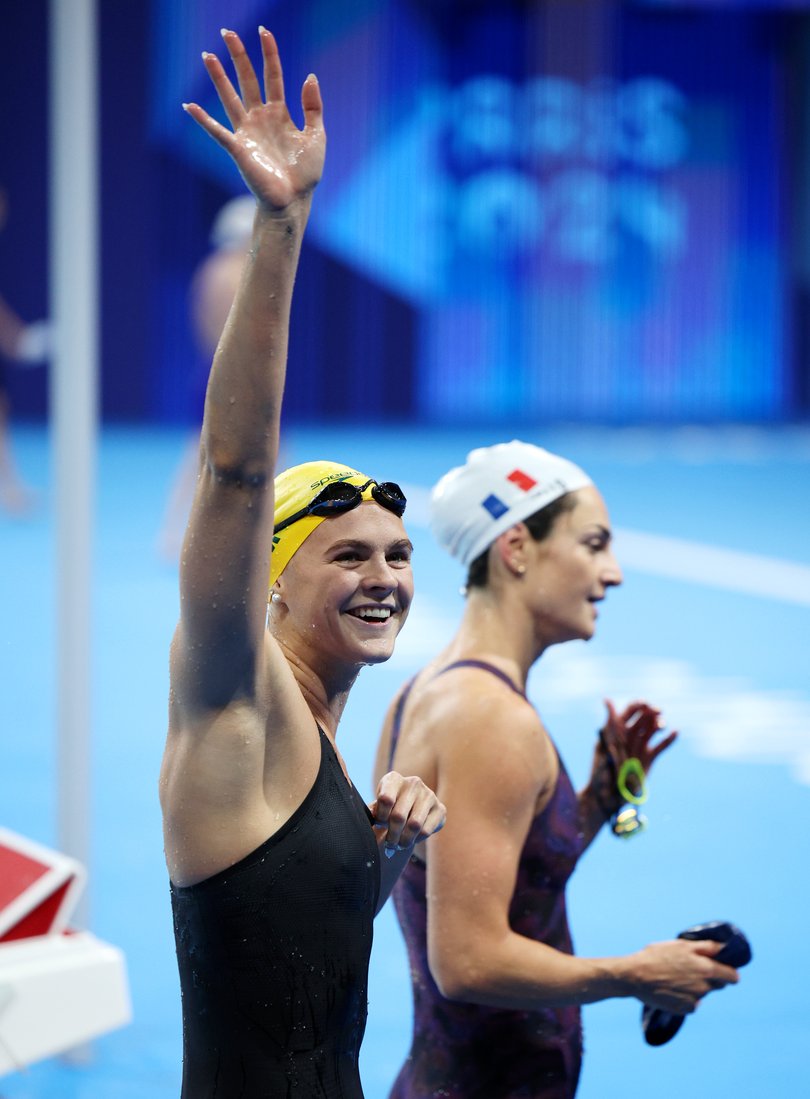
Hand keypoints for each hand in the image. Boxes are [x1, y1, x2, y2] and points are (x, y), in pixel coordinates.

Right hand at [184, 28, 324, 211]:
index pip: (272, 76)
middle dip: (238, 56)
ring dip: (218, 77)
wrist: (293, 201)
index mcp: (279, 114)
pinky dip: (203, 120)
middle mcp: (260, 118)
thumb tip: (309, 76)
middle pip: (247, 80)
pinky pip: (217, 131)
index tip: (264, 31)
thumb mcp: (316, 136)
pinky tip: (189, 106)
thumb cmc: (305, 174)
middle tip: (227, 32)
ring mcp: (247, 132)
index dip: (269, 54)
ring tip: (207, 55)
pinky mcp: (238, 149)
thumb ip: (313, 107)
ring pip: (230, 98)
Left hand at [370, 772, 445, 858]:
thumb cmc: (390, 808)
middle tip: (389, 844)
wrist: (412, 809)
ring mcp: (428, 795)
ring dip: (404, 840)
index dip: (381, 817)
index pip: (385, 799)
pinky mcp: (440, 808)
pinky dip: (417, 839)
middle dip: (392, 835)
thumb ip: (373, 812)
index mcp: (394, 779)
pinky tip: (412, 839)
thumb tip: (370, 819)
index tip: (380, 824)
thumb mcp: (378, 807)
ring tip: (399, 845)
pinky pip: (426, 831)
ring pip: (414, 825)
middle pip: (399, 816)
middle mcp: (413, 783)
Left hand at [589, 699, 676, 816]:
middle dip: (650, 713)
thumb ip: (610, 724)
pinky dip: (668, 740)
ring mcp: (639, 747)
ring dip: (658, 724)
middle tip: (658, 711)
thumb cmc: (600, 771)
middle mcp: (628, 737)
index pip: (628, 712)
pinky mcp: (648, 759)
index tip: (645, 704)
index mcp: (615, 731)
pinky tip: (676, 732)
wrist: (608, 797)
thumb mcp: (605, 745)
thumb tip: (608, 700)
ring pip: (652, 730)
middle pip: (642, 719)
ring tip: (662, 725)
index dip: (637, 706)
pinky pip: (660, 746)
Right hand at [631, 938, 739, 1013]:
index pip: (732, 976)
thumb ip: (706, 947)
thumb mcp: (681, 944)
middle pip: (718, 984)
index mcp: (707, 968)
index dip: (729, 972)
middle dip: (710, 978)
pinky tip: (672, 989)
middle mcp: (705, 986)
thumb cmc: (657, 956)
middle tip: (691, 969)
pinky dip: (685, 998)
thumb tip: (723, 949)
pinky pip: (692, 1003)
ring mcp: (695, 1000)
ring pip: (703, 992)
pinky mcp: (685, 1010)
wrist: (635, 976)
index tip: (723, 969)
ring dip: (695, 986)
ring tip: (675, 977)